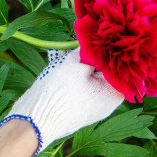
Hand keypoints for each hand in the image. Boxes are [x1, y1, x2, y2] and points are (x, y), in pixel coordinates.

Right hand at [0, 48, 123, 154]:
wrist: (35, 120)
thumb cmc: (59, 94)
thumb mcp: (75, 64)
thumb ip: (88, 50)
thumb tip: (93, 38)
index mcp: (114, 94)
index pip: (120, 66)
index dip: (109, 49)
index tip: (100, 37)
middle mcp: (106, 103)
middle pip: (104, 71)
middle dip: (91, 56)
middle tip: (80, 43)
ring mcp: (91, 106)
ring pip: (89, 77)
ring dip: (79, 64)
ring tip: (66, 52)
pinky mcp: (77, 107)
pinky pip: (79, 86)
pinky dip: (72, 74)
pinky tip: (60, 63)